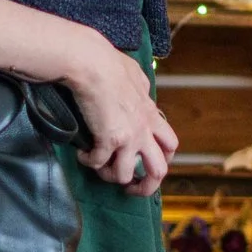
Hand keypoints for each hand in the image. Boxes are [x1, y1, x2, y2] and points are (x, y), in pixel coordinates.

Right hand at [55, 25, 177, 195]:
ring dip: (110, 177)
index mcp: (151, 115)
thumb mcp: (135, 76)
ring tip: (99, 169)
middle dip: (146, 187)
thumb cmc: (109, 63)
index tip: (147, 164)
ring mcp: (129, 137)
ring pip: (125, 175)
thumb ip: (141, 89)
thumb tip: (141, 91)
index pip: (170, 144)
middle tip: (130, 188)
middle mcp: (145, 130)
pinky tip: (81, 154)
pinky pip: (98, 164)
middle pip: (159, 170)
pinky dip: (88, 162)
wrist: (92, 63)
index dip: (162, 160)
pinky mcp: (109, 140)